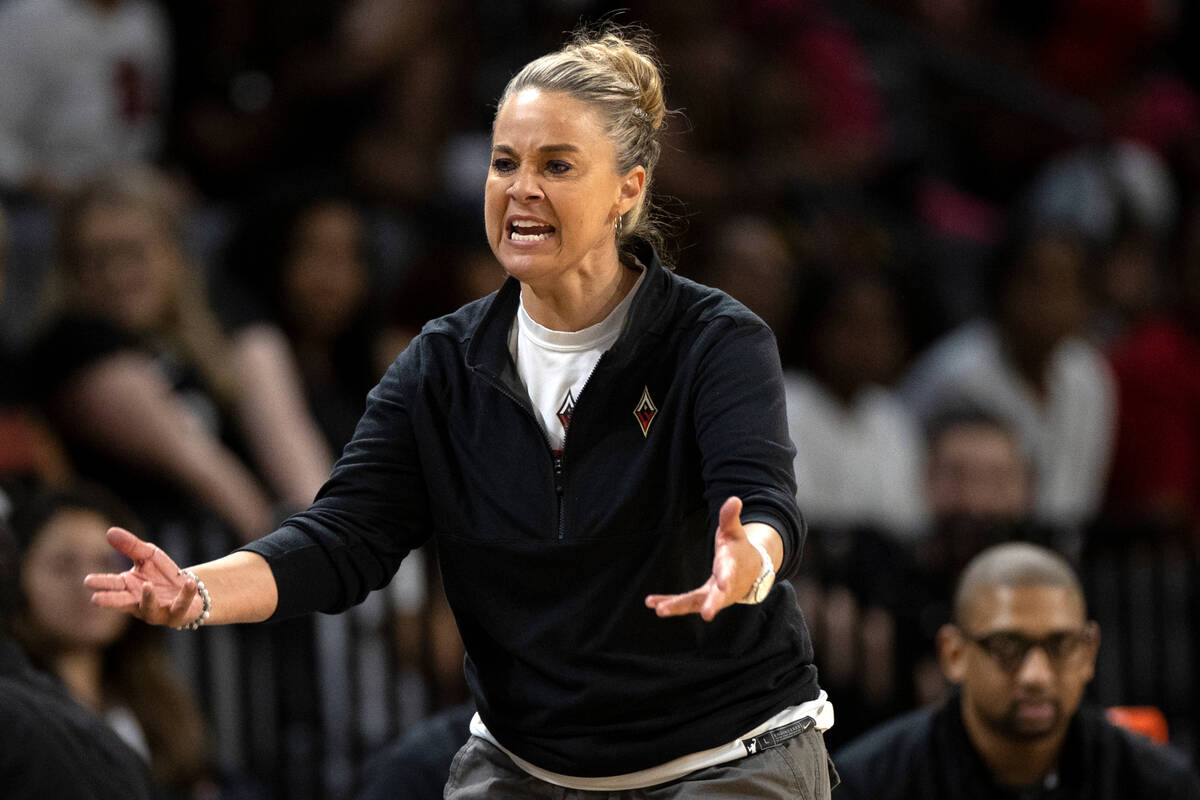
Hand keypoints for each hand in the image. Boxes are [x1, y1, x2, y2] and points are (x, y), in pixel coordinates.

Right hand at [83, 528, 202, 627]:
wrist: (190, 589)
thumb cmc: (162, 574)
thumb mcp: (148, 556)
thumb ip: (131, 546)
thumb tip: (109, 531)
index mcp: (129, 588)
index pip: (113, 585)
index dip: (102, 583)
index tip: (88, 581)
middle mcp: (139, 603)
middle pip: (123, 602)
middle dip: (111, 601)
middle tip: (96, 599)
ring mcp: (158, 611)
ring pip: (150, 608)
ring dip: (148, 598)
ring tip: (147, 585)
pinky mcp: (178, 614)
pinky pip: (182, 605)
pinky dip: (186, 595)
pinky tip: (190, 583)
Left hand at [645, 496, 768, 620]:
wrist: (749, 572)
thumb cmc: (738, 549)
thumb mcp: (734, 532)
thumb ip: (730, 518)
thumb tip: (734, 499)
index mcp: (732, 567)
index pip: (730, 572)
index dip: (726, 577)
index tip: (723, 584)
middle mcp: (725, 587)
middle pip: (718, 596)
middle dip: (712, 604)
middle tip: (706, 614)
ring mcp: (713, 596)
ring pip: (696, 603)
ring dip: (679, 607)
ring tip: (660, 610)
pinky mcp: (702, 600)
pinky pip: (685, 603)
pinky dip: (669, 603)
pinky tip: (651, 604)